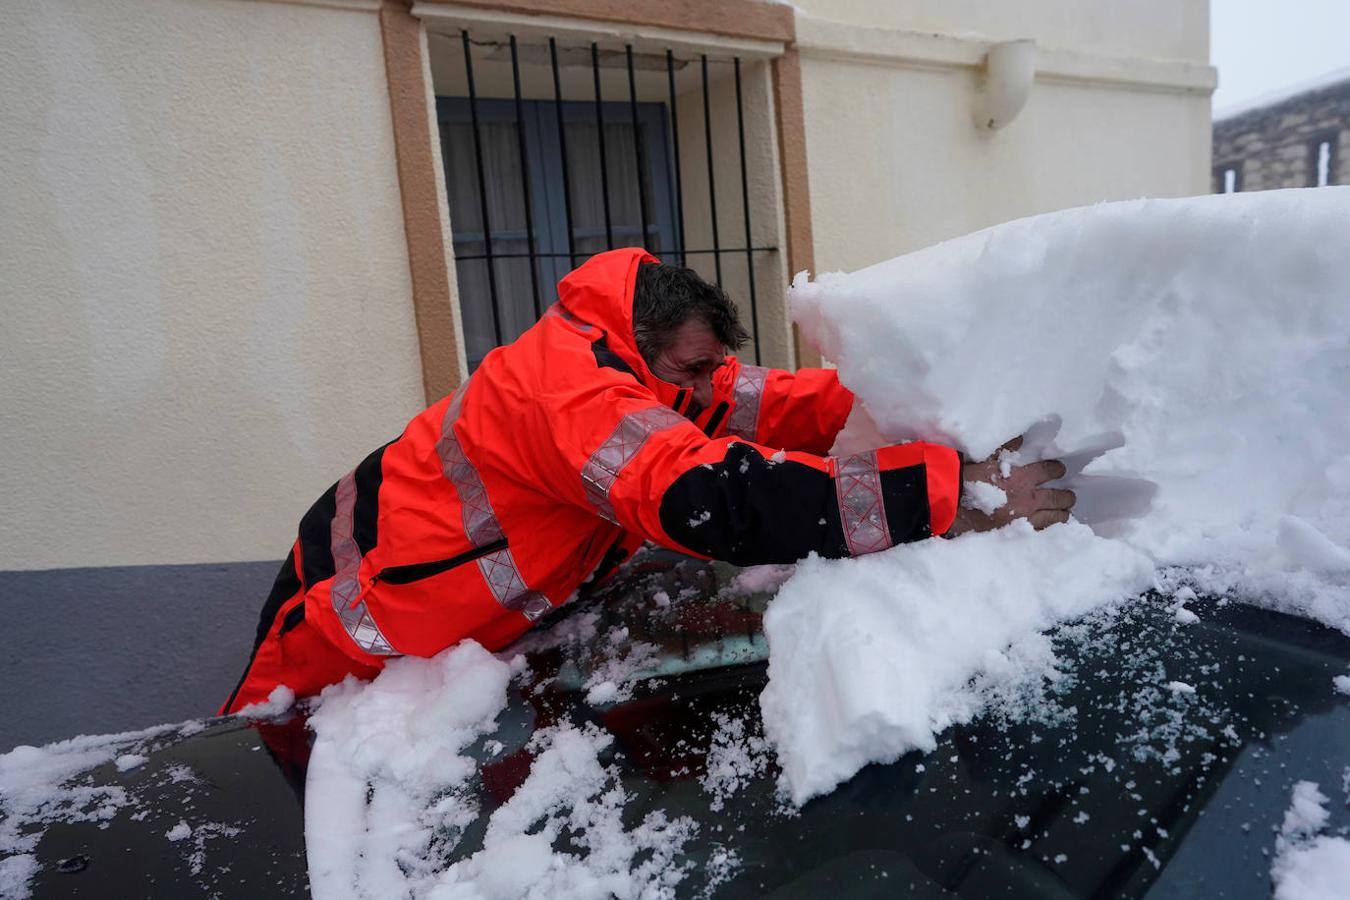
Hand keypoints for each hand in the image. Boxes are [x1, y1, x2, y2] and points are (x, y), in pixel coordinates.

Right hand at [946, 437, 1074, 536]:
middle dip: (1066, 497)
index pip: (1050, 471)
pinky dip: (1048, 529)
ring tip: (1061, 513)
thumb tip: (1021, 437)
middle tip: (1067, 497)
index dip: (1057, 470)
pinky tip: (1048, 527)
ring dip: (1061, 514)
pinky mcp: (1018, 533)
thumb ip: (1006, 448)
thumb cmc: (967, 479)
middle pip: (1060, 497)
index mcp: (1023, 477)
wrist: (951, 504)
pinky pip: (1042, 532)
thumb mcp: (986, 459)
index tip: (1059, 471)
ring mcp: (1026, 518)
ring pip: (1056, 518)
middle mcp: (1029, 498)